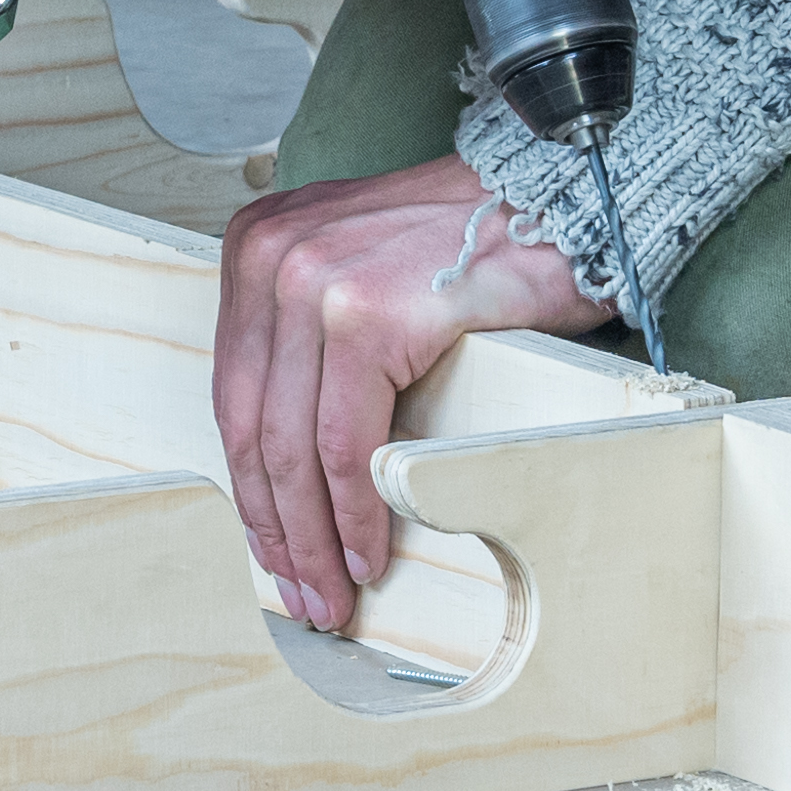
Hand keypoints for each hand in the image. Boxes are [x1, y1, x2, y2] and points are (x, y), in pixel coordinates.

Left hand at [212, 153, 592, 629]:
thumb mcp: (360, 276)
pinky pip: (346, 445)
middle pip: (253, 426)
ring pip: (292, 447)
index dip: (252, 486)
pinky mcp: (363, 314)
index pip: (236, 393)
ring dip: (311, 536)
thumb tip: (290, 464)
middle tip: (303, 590)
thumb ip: (311, 344)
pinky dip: (353, 513)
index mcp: (258, 244)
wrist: (554, 200)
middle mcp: (271, 256)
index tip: (273, 547)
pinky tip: (367, 552)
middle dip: (274, 526)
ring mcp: (313, 282)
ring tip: (332, 590)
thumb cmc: (476, 247)